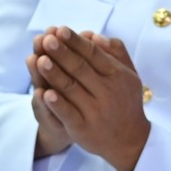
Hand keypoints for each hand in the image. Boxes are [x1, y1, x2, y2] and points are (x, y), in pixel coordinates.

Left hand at [31, 27, 149, 170]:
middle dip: (62, 53)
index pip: (93, 54)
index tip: (60, 30)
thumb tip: (95, 35)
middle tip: (46, 39)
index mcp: (116, 75)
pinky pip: (68, 114)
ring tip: (40, 60)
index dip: (76, 42)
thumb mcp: (129, 74)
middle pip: (80, 69)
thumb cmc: (125, 101)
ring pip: (71, 89)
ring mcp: (94, 111)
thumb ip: (115, 52)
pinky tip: (45, 94)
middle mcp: (107, 92)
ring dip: (55, 74)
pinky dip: (57, 104)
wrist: (130, 140)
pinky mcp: (83, 128)